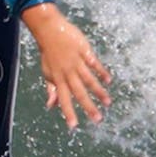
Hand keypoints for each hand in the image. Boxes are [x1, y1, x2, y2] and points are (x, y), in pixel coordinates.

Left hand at [22, 2, 111, 129]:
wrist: (49, 30)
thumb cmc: (48, 53)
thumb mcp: (47, 72)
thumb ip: (51, 89)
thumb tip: (50, 106)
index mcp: (58, 78)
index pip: (63, 99)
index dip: (68, 112)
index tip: (73, 126)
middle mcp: (67, 72)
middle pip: (79, 92)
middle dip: (88, 107)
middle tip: (98, 119)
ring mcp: (76, 62)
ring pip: (89, 79)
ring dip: (99, 92)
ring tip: (108, 102)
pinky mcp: (84, 51)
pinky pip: (94, 63)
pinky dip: (101, 72)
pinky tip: (108, 80)